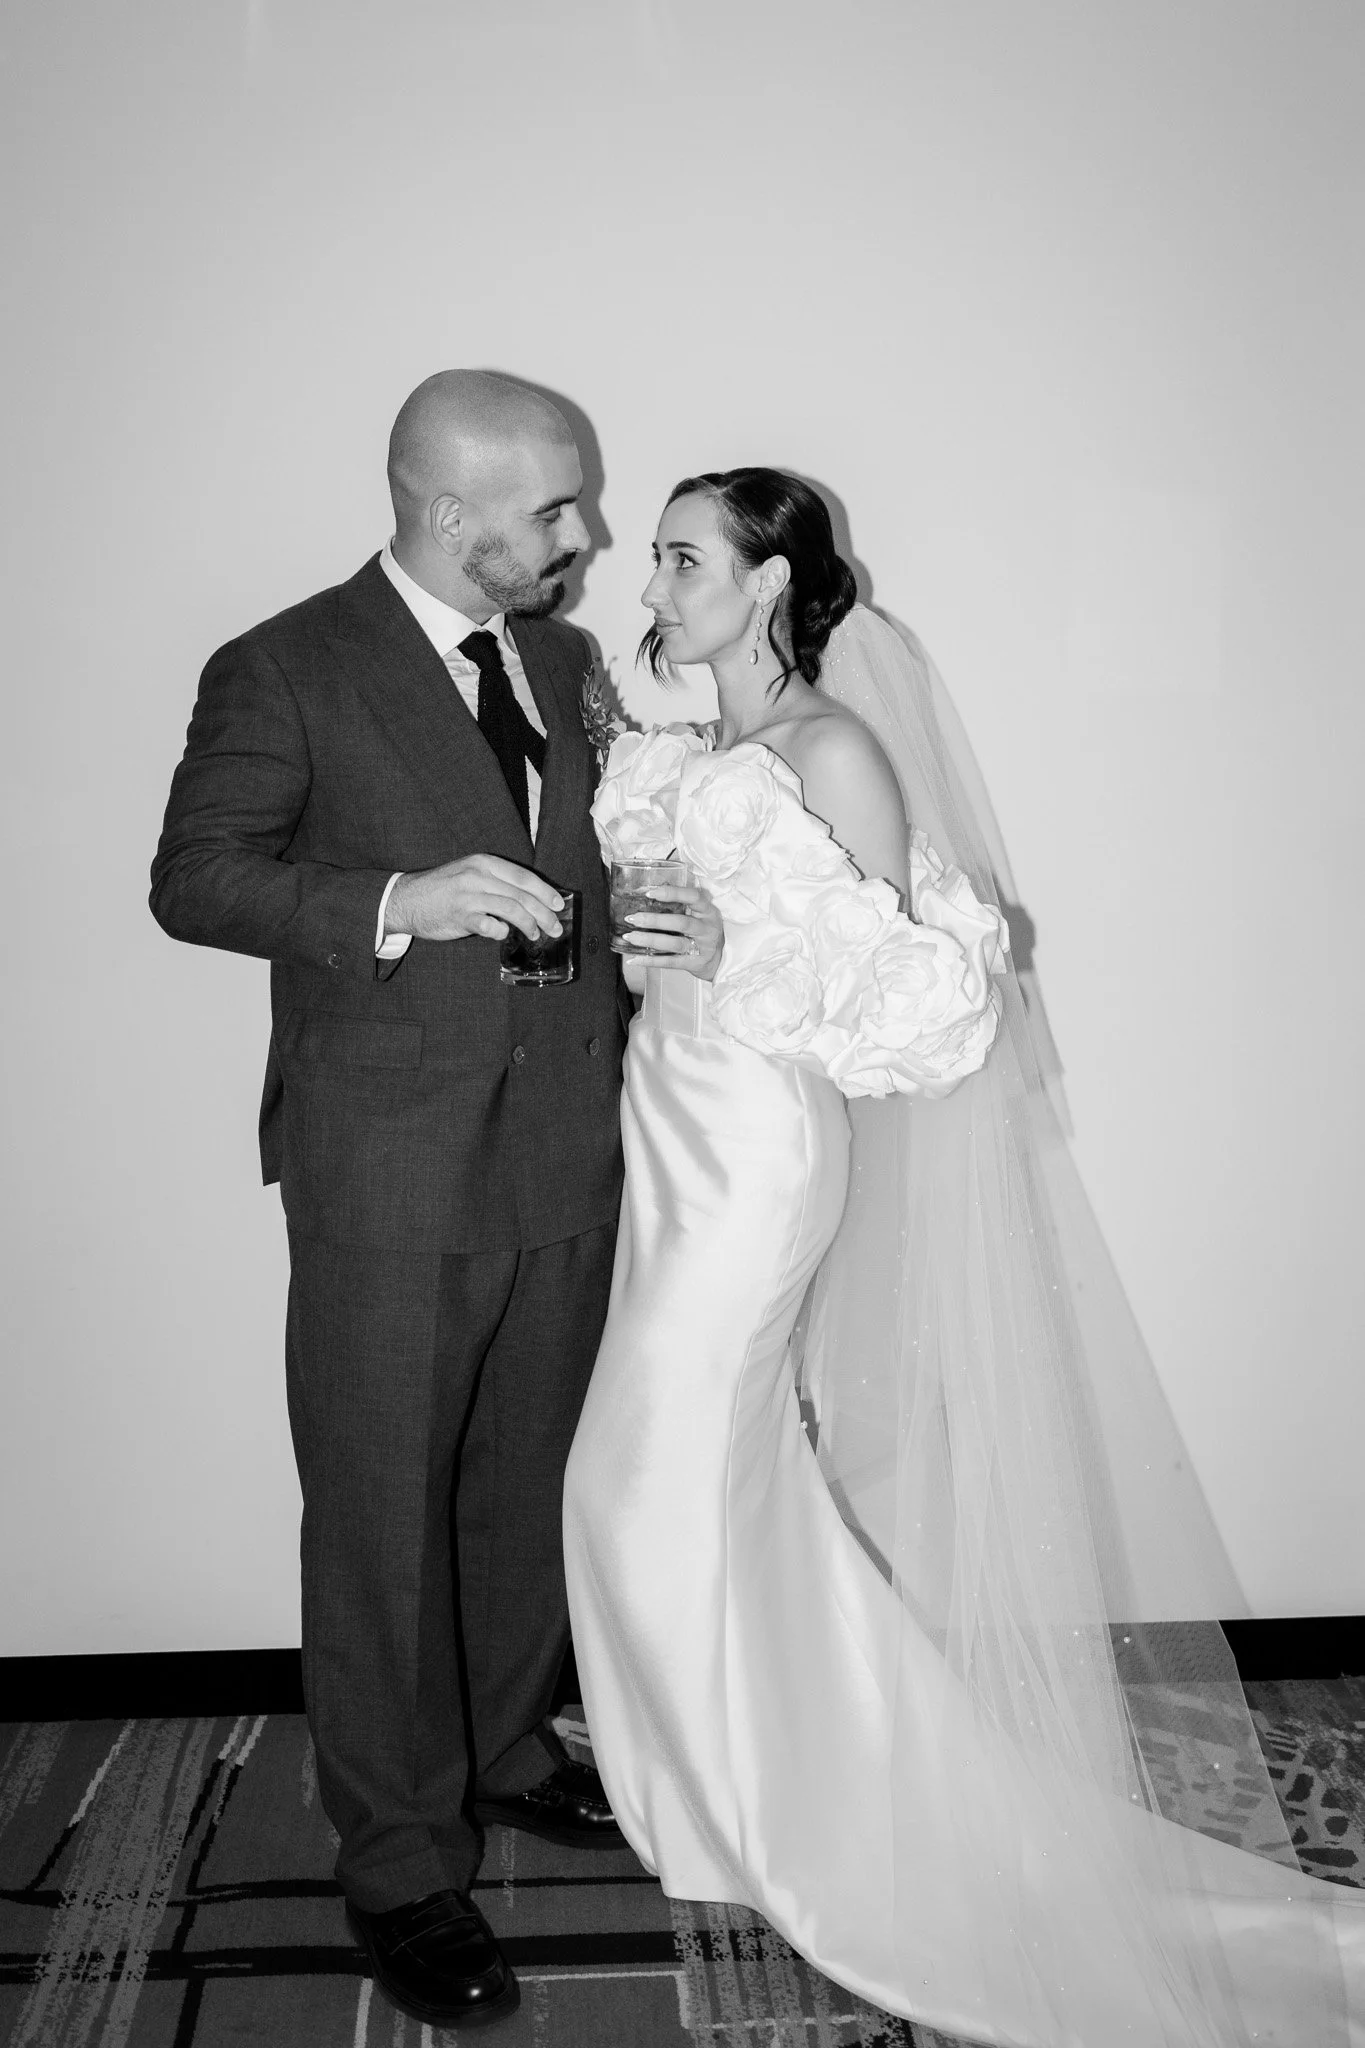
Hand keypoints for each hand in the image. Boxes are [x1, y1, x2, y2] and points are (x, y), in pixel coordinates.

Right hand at [387, 856, 563, 943]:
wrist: (406, 899)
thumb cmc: (443, 890)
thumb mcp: (470, 874)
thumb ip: (497, 883)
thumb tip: (531, 900)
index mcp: (484, 863)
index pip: (524, 877)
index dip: (545, 891)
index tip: (559, 904)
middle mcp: (478, 876)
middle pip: (522, 895)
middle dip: (544, 913)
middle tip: (555, 928)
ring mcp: (468, 895)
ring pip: (512, 909)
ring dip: (529, 925)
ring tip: (535, 935)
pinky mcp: (459, 915)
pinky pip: (489, 925)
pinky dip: (501, 932)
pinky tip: (503, 934)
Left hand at [620, 883, 723, 981]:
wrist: (720, 958)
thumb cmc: (703, 930)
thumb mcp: (700, 913)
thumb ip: (681, 903)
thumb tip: (647, 892)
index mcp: (708, 911)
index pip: (693, 897)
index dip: (672, 893)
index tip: (650, 893)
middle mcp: (706, 928)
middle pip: (681, 922)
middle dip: (654, 920)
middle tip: (632, 918)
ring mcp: (701, 947)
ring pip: (674, 943)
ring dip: (650, 940)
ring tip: (630, 937)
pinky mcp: (694, 964)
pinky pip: (670, 962)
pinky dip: (651, 961)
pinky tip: (634, 959)